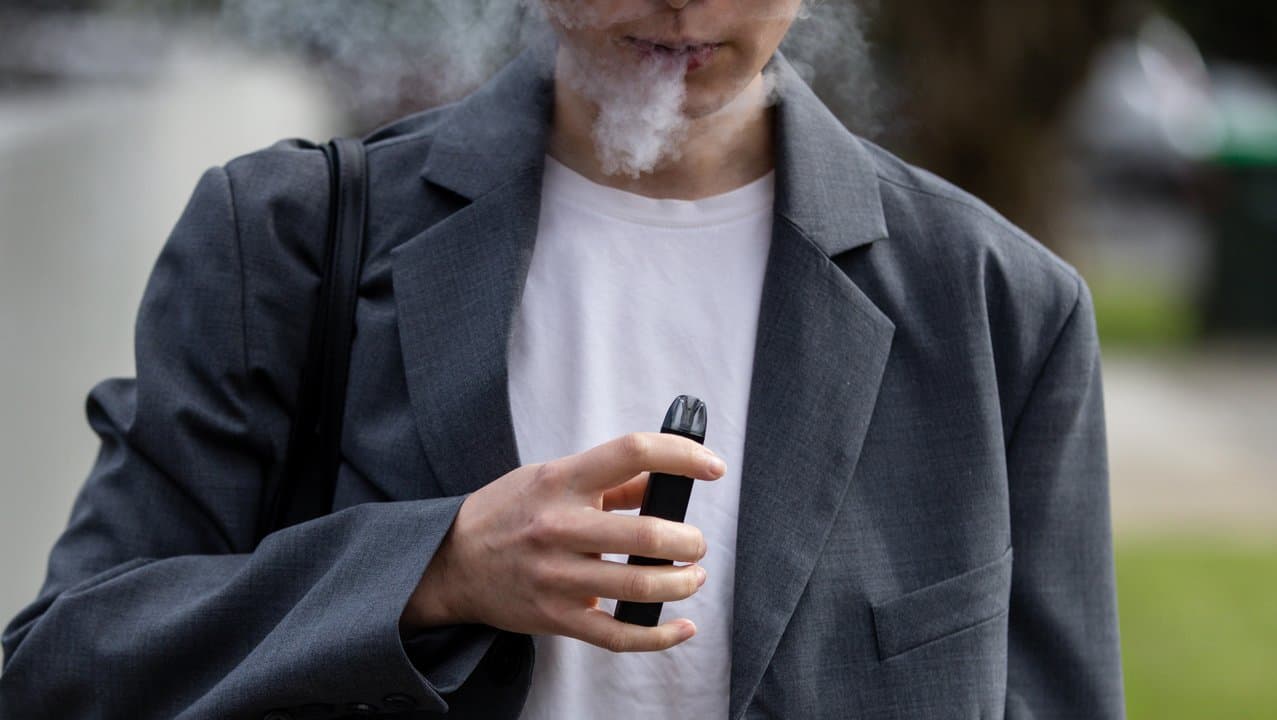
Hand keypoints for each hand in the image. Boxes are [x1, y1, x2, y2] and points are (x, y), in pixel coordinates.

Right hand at [400, 431, 725, 652]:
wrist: (450, 562)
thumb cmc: (506, 513)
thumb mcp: (550, 477)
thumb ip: (609, 480)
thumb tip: (664, 479)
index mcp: (562, 481)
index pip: (632, 453)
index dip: (682, 456)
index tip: (712, 467)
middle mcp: (559, 526)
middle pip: (645, 533)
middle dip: (688, 541)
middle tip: (695, 543)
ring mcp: (557, 575)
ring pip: (639, 586)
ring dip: (682, 583)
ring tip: (691, 576)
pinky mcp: (557, 616)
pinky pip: (618, 634)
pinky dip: (659, 635)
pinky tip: (681, 627)